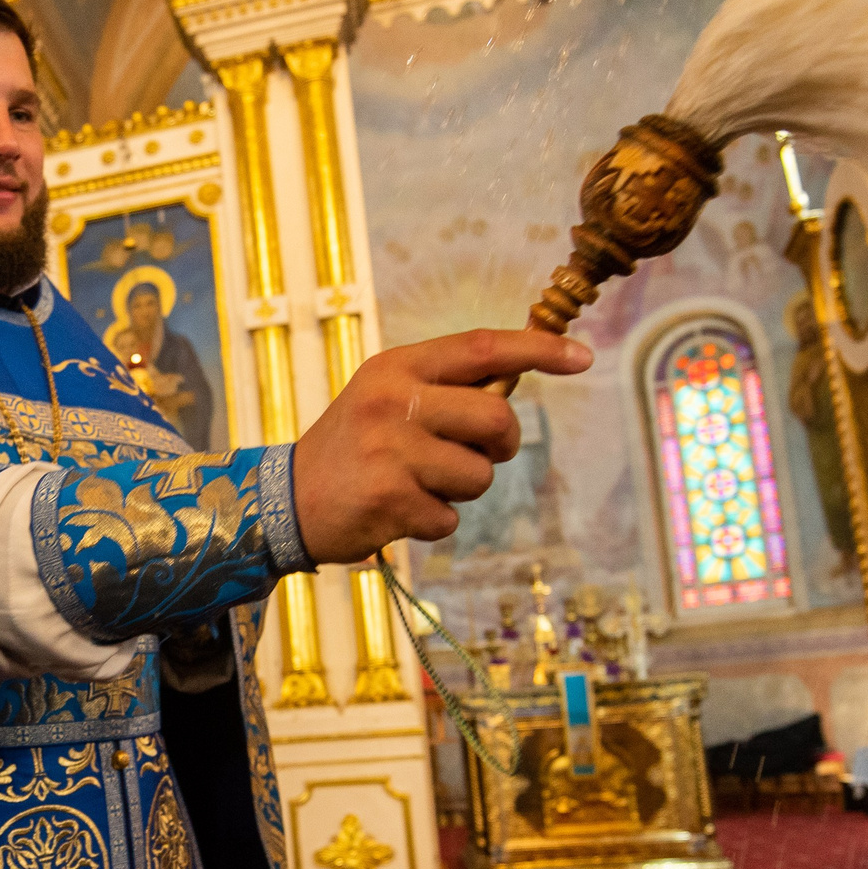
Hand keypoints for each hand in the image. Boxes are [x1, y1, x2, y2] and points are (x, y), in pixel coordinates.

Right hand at [292, 328, 592, 563]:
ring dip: (461, 490)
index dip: (538, 349)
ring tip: (419, 485)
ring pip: (479, 475)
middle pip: (496, 418)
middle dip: (501, 446)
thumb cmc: (351, 448)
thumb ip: (444, 388)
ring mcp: (390, 450)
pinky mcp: (389, 498)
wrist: (285, 501)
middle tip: (479, 454)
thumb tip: (517, 381)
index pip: (481, 347)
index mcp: (397, 367)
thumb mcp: (386, 397)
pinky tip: (399, 511)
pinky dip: (433, 521)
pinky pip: (450, 516)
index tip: (582, 357)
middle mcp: (393, 401)